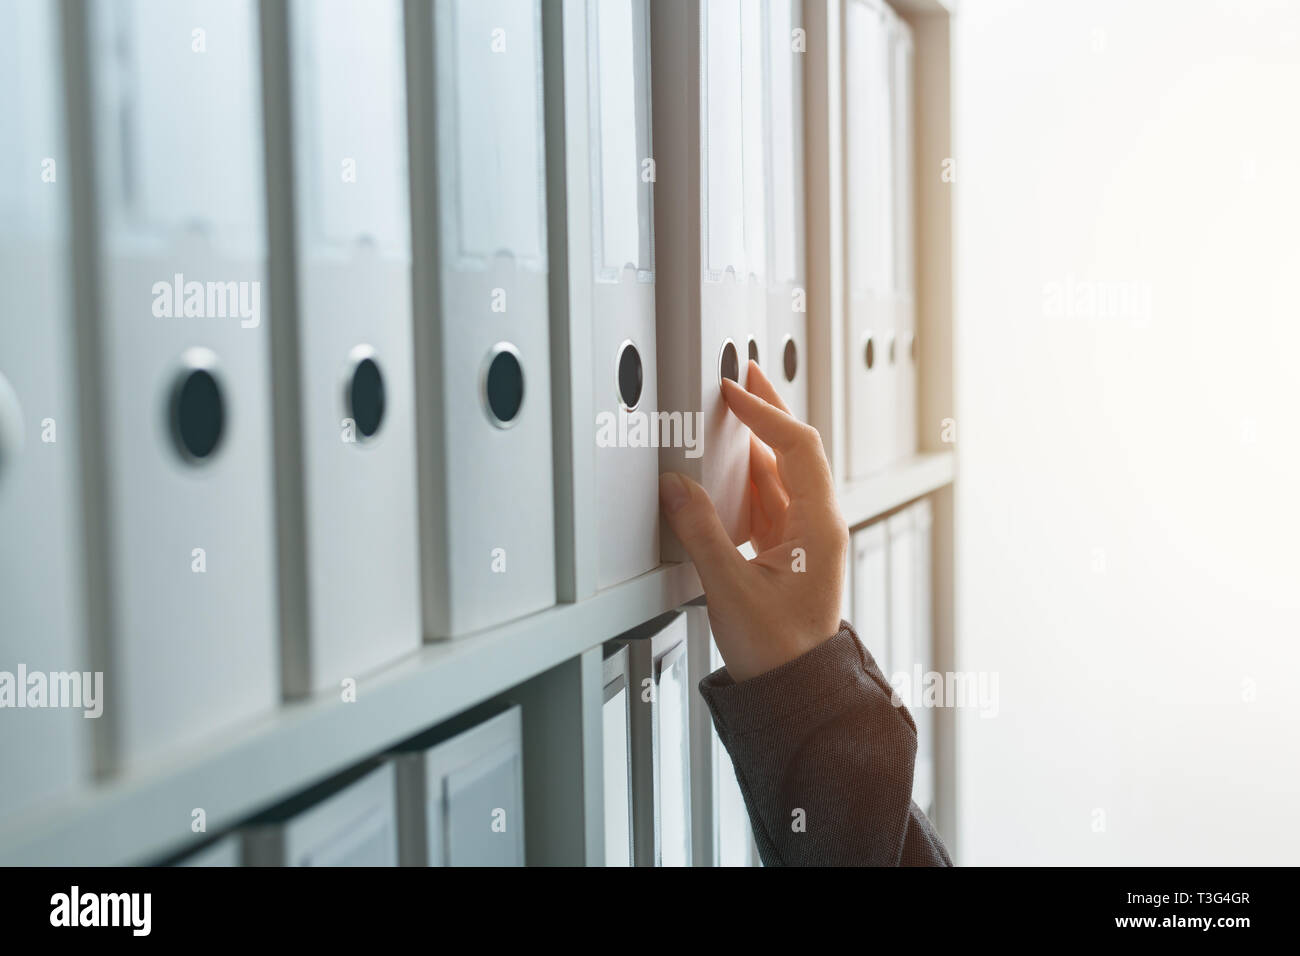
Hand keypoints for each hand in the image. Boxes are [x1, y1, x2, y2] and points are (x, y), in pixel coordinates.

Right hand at [659, 361, 848, 681]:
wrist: (794, 691)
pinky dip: (746, 477)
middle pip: (795, 450)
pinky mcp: (788, 551)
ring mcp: (804, 537)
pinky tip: (724, 471)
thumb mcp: (730, 588)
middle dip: (768, 411)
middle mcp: (817, 525)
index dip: (764, 413)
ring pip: (780, 474)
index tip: (732, 391)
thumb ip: (700, 531)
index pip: (795, 447)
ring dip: (754, 444)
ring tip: (729, 415)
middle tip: (744, 374)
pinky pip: (768, 499)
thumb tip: (676, 486)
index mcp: (818, 527)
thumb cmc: (778, 650)